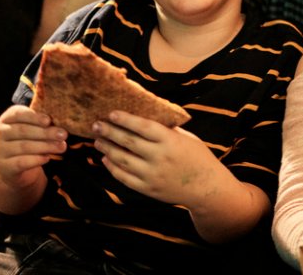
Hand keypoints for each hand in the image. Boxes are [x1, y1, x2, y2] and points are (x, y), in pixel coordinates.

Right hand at [0, 105, 66, 190]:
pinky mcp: (4, 167)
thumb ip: (42, 123)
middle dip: (46, 132)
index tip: (49, 121)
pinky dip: (36, 159)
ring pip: (24, 146)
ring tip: (62, 147)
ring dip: (46, 146)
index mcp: (7, 119)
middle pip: (23, 130)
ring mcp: (0, 150)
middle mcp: (0, 133)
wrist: (12, 167)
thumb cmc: (26, 141)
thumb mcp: (31, 129)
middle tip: (63, 135)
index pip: (18, 114)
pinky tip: (47, 158)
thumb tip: (61, 123)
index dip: (34, 117)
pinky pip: (21, 162)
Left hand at [93, 111, 221, 205]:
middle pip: (128, 142)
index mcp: (170, 141)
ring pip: (122, 160)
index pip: (143, 127)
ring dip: (107, 149)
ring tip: (97, 140)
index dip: (125, 119)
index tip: (111, 113)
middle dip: (110, 132)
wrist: (206, 187)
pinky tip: (106, 158)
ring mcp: (152, 175)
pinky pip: (124, 178)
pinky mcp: (148, 189)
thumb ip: (166, 129)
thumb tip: (143, 117)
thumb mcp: (186, 137)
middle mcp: (159, 157)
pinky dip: (112, 168)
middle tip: (96, 125)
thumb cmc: (197, 157)